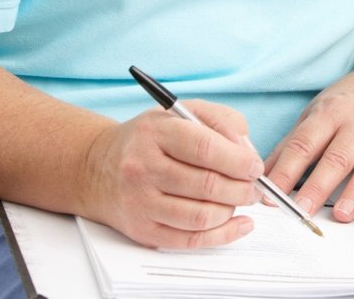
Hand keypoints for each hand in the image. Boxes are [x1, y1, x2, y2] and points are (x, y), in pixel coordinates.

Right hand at [80, 99, 264, 248]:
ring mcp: (140, 202)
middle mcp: (142, 167)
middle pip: (207, 185)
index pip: (205, 148)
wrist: (97, 168)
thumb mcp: (182, 112)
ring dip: (232, 210)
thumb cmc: (150, 138)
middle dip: (242, 188)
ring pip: (201, 216)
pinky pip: (189, 240)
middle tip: (255, 187)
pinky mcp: (142, 230)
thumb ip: (221, 121)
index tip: (255, 166)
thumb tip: (247, 150)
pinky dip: (222, 235)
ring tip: (241, 200)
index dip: (239, 160)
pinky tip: (238, 224)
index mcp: (155, 132)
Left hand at [264, 68, 353, 222]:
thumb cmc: (348, 102)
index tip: (271, 196)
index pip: (303, 144)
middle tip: (301, 211)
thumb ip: (291, 144)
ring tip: (343, 214)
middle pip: (337, 156)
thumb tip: (262, 175)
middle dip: (318, 185)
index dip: (286, 171)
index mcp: (329, 113)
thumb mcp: (316, 113)